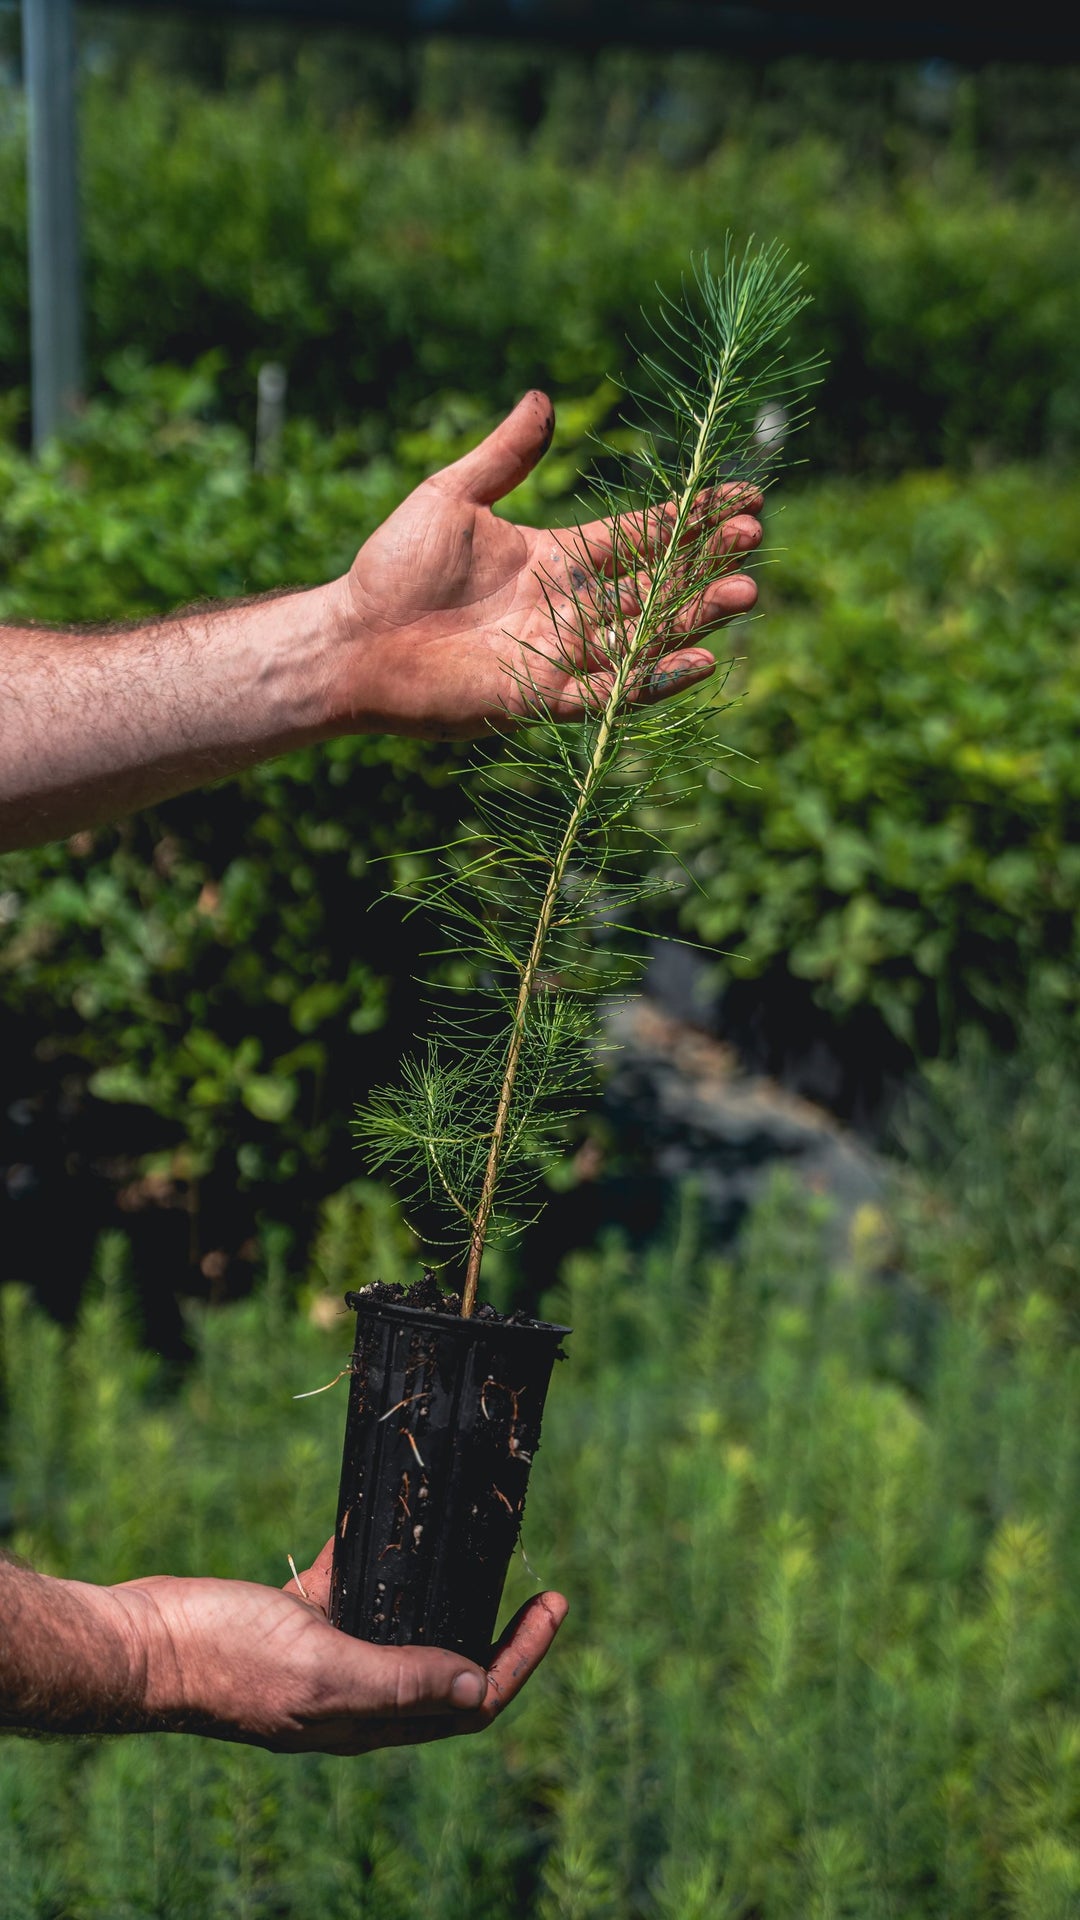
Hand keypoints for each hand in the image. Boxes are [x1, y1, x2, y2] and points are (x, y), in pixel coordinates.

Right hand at [108, 1538, 566, 1753]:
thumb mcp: (323, 1668)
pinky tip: (385, 1517)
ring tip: (475, 1552)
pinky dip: (376, 1554)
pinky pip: (353, 1588)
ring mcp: (324, 1658)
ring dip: (445, 1597)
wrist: (142, 1644)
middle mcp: (355, 1694)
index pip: (471, 1700)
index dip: (521, 1659)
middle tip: (537, 1589)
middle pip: (450, 1671)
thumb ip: (399, 1680)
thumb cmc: (226, 1659)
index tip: (554, 1606)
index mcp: (368, 1717)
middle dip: (501, 1636)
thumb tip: (478, 1688)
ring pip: (406, 1629)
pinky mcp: (294, 1622)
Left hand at [333, 391, 761, 738]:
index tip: (743, 498)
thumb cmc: (392, 568)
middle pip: (655, 585)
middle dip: (705, 564)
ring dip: (694, 617)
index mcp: (556, 559)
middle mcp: (569, 608)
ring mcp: (560, 655)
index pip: (641, 535)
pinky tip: (699, 660)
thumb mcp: (452, 497)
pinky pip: (612, 692)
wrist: (353, 639)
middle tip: (753, 540)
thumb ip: (503, 456)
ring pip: (645, 636)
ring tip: (744, 593)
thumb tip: (542, 399)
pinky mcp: (542, 697)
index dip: (690, 519)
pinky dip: (655, 679)